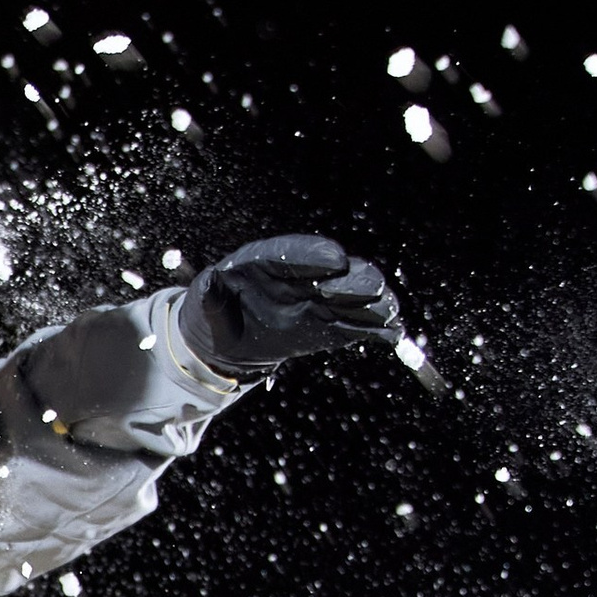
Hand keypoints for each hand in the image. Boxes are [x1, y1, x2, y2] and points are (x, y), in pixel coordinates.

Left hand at [176, 234, 401, 377]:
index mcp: (265, 264)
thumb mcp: (205, 303)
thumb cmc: (215, 313)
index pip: (291, 254)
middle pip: (332, 273)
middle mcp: (297, 278)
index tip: (335, 260)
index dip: (314, 255)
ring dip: (371, 303)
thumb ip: (210, 295)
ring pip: (350, 297)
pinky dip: (373, 329)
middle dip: (352, 279)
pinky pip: (353, 325)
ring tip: (388, 311)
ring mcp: (316, 302)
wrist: (228, 342)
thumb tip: (209, 286)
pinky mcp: (327, 326)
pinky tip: (391, 332)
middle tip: (370, 286)